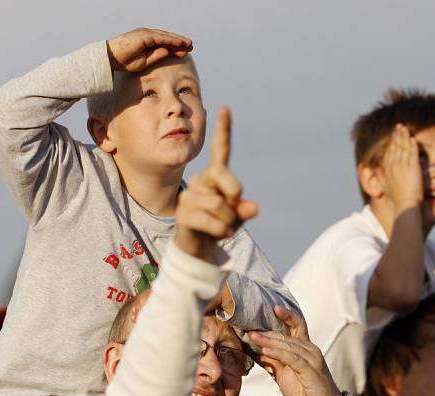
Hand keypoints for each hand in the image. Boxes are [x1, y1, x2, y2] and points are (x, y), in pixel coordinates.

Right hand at [107, 28, 192, 72]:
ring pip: (167, 36)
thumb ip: (156, 56)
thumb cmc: (124, 61)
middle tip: (191, 47)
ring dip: (179, 40)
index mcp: (146, 42)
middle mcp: (147, 35)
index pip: (163, 43)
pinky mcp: (145, 35)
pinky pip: (162, 37)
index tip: (184, 52)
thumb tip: (167, 52)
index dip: (174, 47)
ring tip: (189, 45)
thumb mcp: (144, 62)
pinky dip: (172, 40)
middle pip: (167, 38)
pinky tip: (181, 44)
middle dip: (179, 42)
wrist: (111, 58)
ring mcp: (146, 34)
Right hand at [174, 107, 258, 259]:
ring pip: (218, 204)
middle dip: (234, 193)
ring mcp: (189, 196)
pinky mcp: (182, 213)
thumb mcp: (237, 217)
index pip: (220, 150)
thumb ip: (245, 210)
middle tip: (236, 206)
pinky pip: (210, 221)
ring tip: (223, 226)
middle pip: (221, 175)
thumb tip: (253, 208)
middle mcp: (200, 181)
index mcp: (215, 176)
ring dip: (228, 221)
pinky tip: (218, 233)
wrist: (198, 248)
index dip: (223, 130)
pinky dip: (221, 231)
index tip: (225, 108)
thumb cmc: (219, 226)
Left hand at [247, 306, 350, 395]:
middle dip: (266, 331)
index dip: (285, 315)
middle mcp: (310, 349)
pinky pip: (292, 358)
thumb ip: (271, 361)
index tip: (271, 307)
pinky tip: (266, 350)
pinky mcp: (311, 369)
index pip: (296, 325)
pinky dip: (278, 353)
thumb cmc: (306, 390)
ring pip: (288, 344)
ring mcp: (311, 358)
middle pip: (286, 335)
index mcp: (305, 347)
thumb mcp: (284, 374)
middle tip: (248, 326)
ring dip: (268, 340)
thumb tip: (253, 350)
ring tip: (252, 336)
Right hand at [382, 124, 423, 213]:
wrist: (405, 205)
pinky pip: (412, 153)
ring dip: (404, 136)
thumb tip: (378, 174)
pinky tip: (412, 138)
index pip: (390, 153)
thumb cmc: (398, 201)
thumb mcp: (387, 189)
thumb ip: (383, 179)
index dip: (392, 143)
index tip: (394, 136)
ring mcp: (403, 166)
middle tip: (398, 126)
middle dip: (397, 136)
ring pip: (403, 147)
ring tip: (405, 128)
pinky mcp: (413, 168)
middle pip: (395, 147)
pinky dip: (412, 145)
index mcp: (388, 171)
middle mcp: (394, 166)